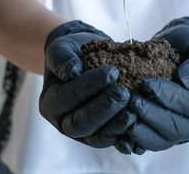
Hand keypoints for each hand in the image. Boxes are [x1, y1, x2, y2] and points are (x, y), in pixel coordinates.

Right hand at [39, 20, 136, 148]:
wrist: (88, 59)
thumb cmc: (74, 53)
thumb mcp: (62, 47)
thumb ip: (62, 58)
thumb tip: (72, 73)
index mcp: (50, 103)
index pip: (67, 98)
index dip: (88, 86)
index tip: (111, 72)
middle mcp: (63, 123)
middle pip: (81, 123)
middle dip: (104, 108)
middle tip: (124, 93)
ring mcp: (83, 134)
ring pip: (97, 137)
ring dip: (116, 125)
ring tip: (133, 110)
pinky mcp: (101, 137)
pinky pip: (113, 141)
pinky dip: (125, 136)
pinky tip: (138, 125)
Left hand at [126, 17, 188, 153]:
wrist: (177, 53)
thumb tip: (185, 80)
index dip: (169, 96)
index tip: (147, 84)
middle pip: (175, 129)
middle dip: (151, 115)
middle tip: (131, 100)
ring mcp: (177, 133)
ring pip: (160, 141)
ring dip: (140, 131)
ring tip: (124, 114)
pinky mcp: (159, 135)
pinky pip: (146, 144)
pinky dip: (132, 140)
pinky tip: (119, 129)